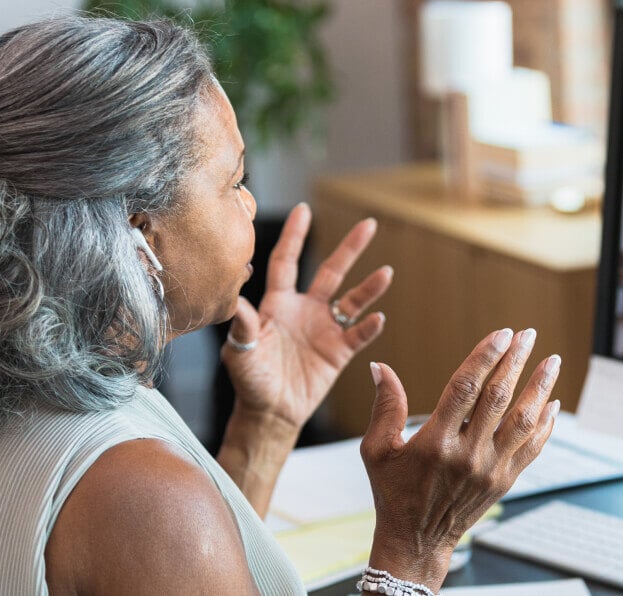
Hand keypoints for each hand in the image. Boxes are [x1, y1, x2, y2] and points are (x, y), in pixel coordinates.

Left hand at [222, 203, 392, 431]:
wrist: (269, 412)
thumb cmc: (249, 380)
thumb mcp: (239, 350)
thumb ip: (242, 324)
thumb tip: (236, 299)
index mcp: (278, 303)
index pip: (287, 261)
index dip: (295, 236)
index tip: (304, 210)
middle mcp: (305, 310)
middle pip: (331, 271)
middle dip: (350, 248)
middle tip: (369, 224)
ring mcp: (324, 329)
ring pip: (352, 300)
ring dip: (370, 287)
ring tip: (386, 272)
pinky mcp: (338, 352)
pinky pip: (358, 334)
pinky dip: (369, 326)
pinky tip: (378, 318)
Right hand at [360, 328, 560, 589]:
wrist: (417, 541)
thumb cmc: (393, 492)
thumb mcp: (377, 450)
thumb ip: (384, 406)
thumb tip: (379, 367)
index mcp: (435, 442)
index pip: (465, 388)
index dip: (485, 357)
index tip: (502, 334)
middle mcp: (467, 455)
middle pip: (499, 398)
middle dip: (516, 362)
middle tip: (528, 335)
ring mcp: (490, 470)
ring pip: (523, 421)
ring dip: (540, 388)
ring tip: (551, 361)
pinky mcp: (504, 481)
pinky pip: (532, 447)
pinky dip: (544, 424)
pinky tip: (552, 402)